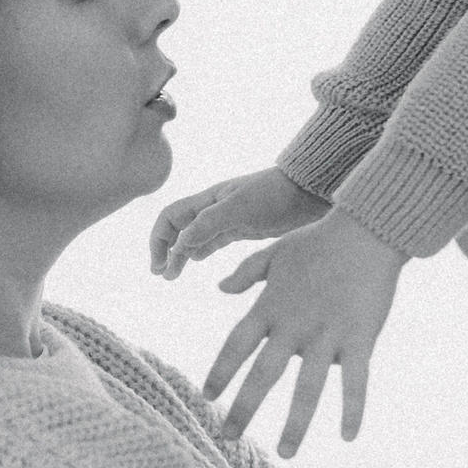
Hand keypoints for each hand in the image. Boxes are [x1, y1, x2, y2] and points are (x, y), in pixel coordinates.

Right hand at [152, 166, 327, 278]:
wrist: (309, 192)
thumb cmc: (275, 195)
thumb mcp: (240, 208)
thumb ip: (209, 223)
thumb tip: (180, 244)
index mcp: (208, 199)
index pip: (170, 217)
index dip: (158, 240)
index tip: (159, 265)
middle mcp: (214, 207)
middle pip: (178, 228)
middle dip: (165, 249)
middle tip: (162, 275)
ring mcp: (228, 218)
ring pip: (194, 237)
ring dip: (180, 254)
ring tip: (173, 275)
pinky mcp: (244, 228)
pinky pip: (213, 240)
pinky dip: (200, 250)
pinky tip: (196, 260)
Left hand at [202, 210, 405, 452]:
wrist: (367, 230)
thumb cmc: (319, 241)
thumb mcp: (275, 252)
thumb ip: (247, 272)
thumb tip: (220, 288)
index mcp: (270, 306)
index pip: (235, 345)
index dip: (220, 372)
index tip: (206, 397)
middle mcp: (294, 326)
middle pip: (263, 375)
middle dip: (244, 408)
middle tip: (228, 438)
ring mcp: (327, 335)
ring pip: (307, 388)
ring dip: (295, 423)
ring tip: (285, 453)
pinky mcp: (360, 338)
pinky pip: (356, 382)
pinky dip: (352, 410)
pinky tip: (348, 437)